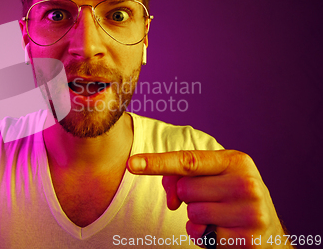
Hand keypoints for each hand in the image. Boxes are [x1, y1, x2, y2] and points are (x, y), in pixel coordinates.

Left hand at [127, 150, 288, 247]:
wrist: (268, 231)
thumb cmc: (230, 198)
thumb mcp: (213, 178)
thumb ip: (184, 176)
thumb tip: (171, 195)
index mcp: (236, 161)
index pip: (188, 160)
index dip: (156, 162)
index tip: (131, 163)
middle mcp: (246, 183)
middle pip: (185, 189)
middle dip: (189, 198)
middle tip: (210, 201)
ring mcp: (250, 212)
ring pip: (192, 213)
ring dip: (197, 219)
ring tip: (218, 217)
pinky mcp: (247, 239)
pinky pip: (202, 236)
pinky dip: (205, 236)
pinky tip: (222, 232)